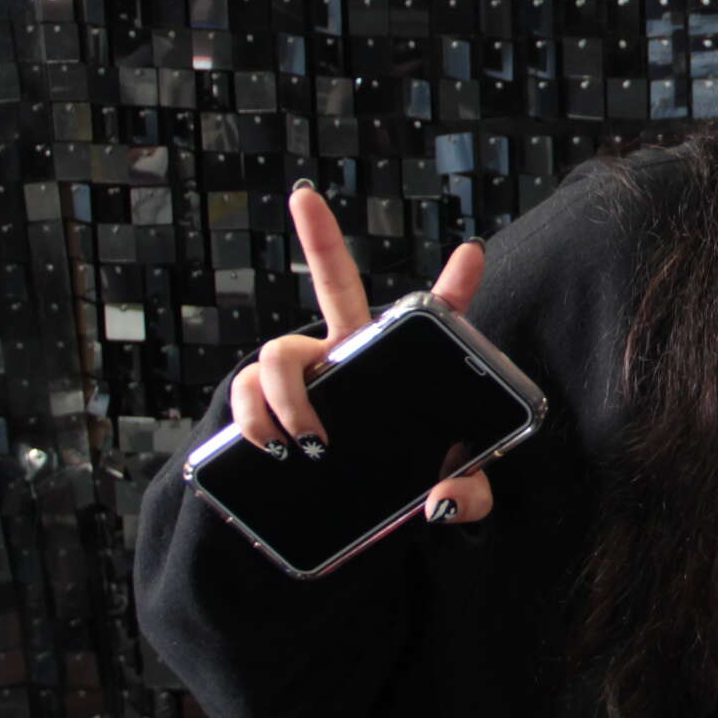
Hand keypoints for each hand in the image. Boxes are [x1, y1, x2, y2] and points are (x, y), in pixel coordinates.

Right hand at [229, 181, 494, 525]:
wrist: (349, 521)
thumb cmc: (406, 487)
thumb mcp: (450, 496)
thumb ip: (465, 498)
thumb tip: (441, 500)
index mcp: (402, 364)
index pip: (437, 318)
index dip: (456, 284)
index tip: (471, 251)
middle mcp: (350, 355)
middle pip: (333, 286)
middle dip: (318, 238)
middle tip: (302, 197)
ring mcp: (306, 377)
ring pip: (278, 352)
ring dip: (285, 395)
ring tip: (306, 440)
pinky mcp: (268, 410)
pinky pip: (246, 396)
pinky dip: (252, 420)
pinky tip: (268, 446)